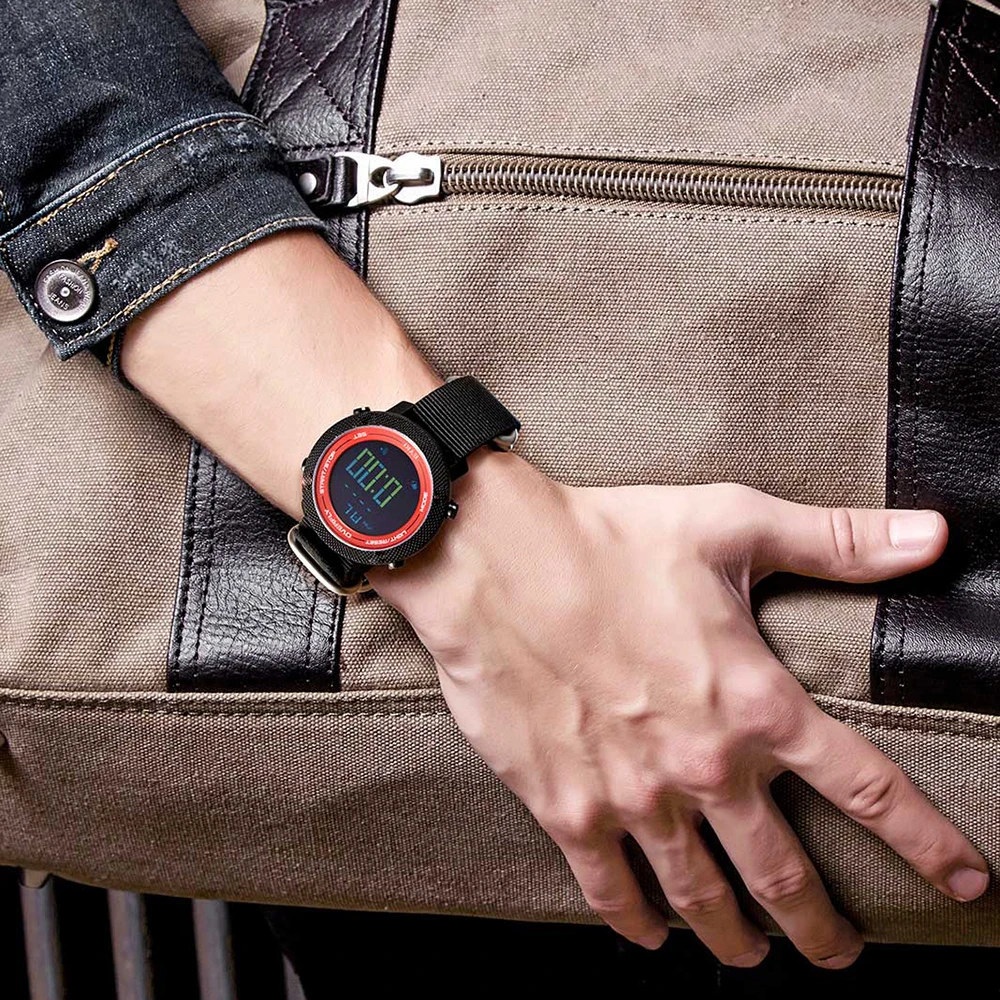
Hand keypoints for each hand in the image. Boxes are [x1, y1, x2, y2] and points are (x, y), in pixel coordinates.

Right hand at [373, 457, 988, 967]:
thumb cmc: (610, 539)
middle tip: (842, 952)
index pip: (866, 789)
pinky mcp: (566, 806)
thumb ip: (838, 542)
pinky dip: (635, 921)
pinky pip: (608, 888)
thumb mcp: (731, 526)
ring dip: (736, 938)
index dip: (925, 841)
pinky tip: (650, 936)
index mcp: (754, 701)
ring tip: (755, 959)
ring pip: (700, 898)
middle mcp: (704, 766)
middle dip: (822, 925)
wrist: (495, 564)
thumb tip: (936, 537)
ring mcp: (633, 797)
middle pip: (784, 874)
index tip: (964, 880)